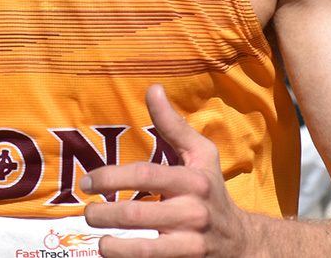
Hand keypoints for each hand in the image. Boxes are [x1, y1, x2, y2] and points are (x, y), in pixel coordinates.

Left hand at [80, 85, 264, 257]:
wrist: (243, 243)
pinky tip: (116, 254)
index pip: (144, 176)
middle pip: (137, 215)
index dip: (110, 177)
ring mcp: (192, 245)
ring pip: (143, 251)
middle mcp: (193, 213)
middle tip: (87, 213)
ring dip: (113, 247)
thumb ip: (173, 125)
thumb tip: (153, 89)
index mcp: (193, 182)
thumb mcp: (201, 157)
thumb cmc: (213, 192)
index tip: (88, 182)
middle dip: (103, 214)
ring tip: (100, 241)